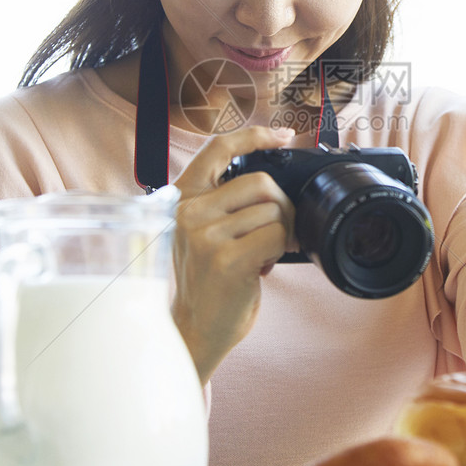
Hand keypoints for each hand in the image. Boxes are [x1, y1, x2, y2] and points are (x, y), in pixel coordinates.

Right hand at [170, 125, 296, 383]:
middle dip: (281, 206)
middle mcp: (188, 212)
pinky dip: (281, 250)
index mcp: (182, 198)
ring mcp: (205, 235)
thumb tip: (271, 186)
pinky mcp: (225, 259)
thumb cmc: (205, 281)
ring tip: (263, 253)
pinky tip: (263, 266)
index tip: (283, 135)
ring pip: (272, 211)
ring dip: (281, 232)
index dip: (254, 135)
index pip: (219, 149)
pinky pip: (276, 236)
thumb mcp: (202, 233)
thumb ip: (222, 204)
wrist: (194, 330)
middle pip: (261, 182)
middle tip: (278, 231)